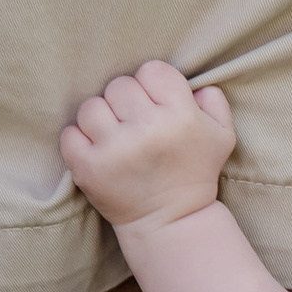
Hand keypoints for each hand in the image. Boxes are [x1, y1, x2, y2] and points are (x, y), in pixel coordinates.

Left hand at [60, 61, 237, 232]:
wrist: (172, 221)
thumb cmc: (195, 172)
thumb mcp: (222, 136)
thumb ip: (214, 101)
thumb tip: (196, 85)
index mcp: (181, 115)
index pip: (152, 70)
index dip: (152, 85)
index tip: (155, 104)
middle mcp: (148, 128)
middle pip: (119, 85)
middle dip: (126, 101)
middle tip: (134, 123)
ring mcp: (116, 149)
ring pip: (91, 106)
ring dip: (101, 118)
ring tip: (114, 135)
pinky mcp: (89, 168)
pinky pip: (69, 134)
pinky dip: (79, 139)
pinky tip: (96, 149)